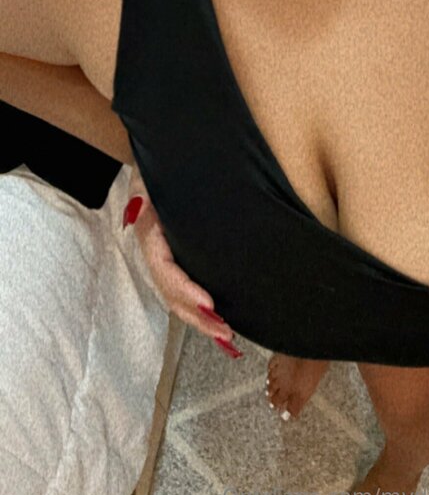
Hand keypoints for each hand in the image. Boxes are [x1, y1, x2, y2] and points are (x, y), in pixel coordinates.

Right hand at [122, 162, 242, 358]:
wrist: (163, 160)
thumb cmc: (160, 167)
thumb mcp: (149, 174)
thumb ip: (143, 191)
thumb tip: (136, 208)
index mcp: (149, 232)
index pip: (164, 269)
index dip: (185, 290)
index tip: (209, 303)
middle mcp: (156, 250)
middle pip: (171, 292)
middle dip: (196, 315)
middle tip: (224, 331)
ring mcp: (167, 255)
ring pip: (178, 296)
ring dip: (199, 318)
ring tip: (225, 335)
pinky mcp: (180, 256)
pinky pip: (186, 287)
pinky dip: (200, 308)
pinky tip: (218, 319)